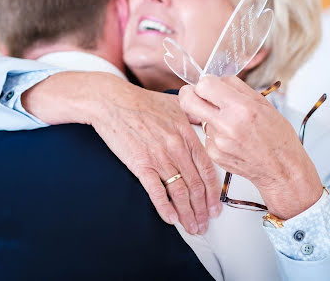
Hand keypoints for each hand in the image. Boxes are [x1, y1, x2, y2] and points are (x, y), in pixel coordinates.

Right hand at [22, 72, 221, 233]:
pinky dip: (165, 207)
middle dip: (203, 209)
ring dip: (187, 213)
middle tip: (205, 224)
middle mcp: (176, 147)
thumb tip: (209, 123)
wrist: (113, 101)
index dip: (214, 192)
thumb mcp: (176, 103)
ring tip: (192, 226)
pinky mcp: (140, 164)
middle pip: (195, 185)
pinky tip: (171, 219)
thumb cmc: (142, 102)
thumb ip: (194, 115)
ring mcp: (158, 156)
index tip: (216, 207)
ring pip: (179, 191)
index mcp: (187, 134)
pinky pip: (156, 190)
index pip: (207, 169)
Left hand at [179, 75, 322, 219]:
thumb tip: (216, 79)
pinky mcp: (213, 154)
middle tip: (199, 95)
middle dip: (189, 93)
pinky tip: (233, 139)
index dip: (206, 82)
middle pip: (187, 101)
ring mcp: (217, 142)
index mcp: (241, 108)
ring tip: (232, 124)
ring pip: (200, 117)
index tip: (211, 86)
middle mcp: (226, 125)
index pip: (204, 85)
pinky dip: (216, 133)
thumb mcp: (264, 104)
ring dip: (210, 116)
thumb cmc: (277, 136)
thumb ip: (237, 88)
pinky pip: (207, 135)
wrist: (281, 169)